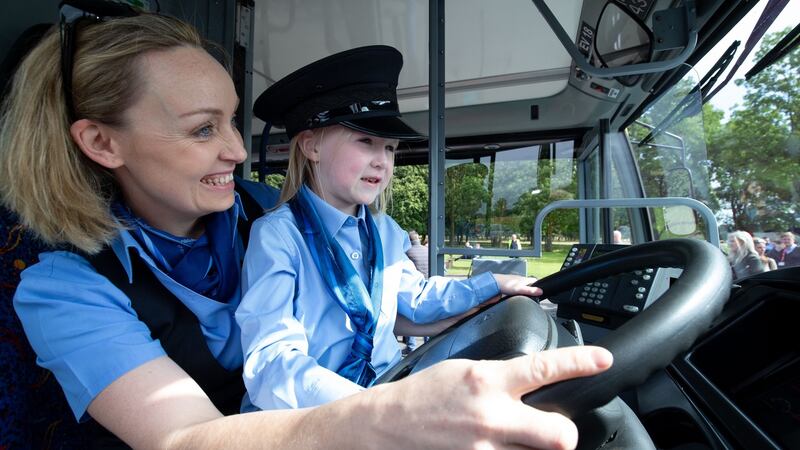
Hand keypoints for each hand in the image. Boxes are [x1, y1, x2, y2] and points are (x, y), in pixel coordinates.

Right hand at [355, 346, 612, 449]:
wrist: (385, 425)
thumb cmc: (422, 395)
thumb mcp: (463, 370)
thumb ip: (501, 377)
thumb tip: (534, 382)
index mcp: (487, 381)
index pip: (546, 369)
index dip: (581, 364)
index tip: (604, 360)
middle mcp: (491, 418)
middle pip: (559, 434)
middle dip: (564, 432)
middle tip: (555, 426)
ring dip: (530, 445)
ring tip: (511, 436)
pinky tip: (492, 444)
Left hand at [492, 273, 541, 296]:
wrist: (494, 284)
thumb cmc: (506, 285)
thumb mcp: (520, 289)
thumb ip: (530, 291)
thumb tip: (540, 291)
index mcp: (524, 279)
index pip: (535, 281)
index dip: (538, 285)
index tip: (541, 290)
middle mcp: (520, 279)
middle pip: (529, 284)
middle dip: (531, 289)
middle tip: (533, 295)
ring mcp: (514, 282)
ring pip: (522, 286)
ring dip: (524, 290)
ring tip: (525, 296)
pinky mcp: (509, 285)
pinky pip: (516, 288)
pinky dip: (518, 291)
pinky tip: (516, 295)